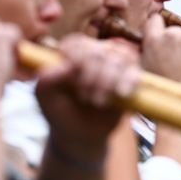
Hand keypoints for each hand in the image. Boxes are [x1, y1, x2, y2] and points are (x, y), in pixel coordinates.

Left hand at [36, 35, 140, 160]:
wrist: (80, 135)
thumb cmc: (60, 112)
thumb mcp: (45, 97)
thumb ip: (47, 79)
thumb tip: (68, 65)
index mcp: (71, 52)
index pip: (78, 43)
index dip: (78, 61)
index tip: (73, 83)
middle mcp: (94, 53)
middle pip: (100, 51)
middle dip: (94, 75)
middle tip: (86, 98)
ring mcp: (114, 64)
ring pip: (120, 57)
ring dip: (110, 79)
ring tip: (100, 102)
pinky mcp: (130, 78)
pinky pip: (135, 71)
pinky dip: (130, 81)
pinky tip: (121, 94)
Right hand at [141, 13, 180, 88]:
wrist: (180, 101)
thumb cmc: (161, 89)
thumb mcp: (142, 67)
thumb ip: (145, 50)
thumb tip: (147, 43)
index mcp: (152, 39)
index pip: (155, 19)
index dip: (157, 27)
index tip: (160, 34)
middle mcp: (171, 35)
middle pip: (174, 30)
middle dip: (174, 41)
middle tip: (173, 58)